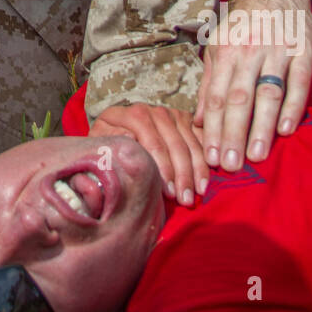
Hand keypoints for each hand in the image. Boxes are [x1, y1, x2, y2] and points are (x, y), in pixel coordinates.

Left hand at [89, 102, 207, 205]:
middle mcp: (156, 111)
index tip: (168, 192)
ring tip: (200, 192)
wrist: (116, 129)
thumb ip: (113, 140)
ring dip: (198, 170)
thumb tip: (131, 139)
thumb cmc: (109, 142)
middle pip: (176, 146)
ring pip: (191, 144)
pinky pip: (201, 139)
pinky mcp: (186, 120)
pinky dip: (207, 159)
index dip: (163, 170)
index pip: (154, 144)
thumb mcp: (103, 141)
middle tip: (186, 200)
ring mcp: (173, 114)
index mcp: (134, 115)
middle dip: (183, 175)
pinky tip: (208, 176)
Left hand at [194, 0, 311, 170]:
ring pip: (267, 93)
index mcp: (225, 51)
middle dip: (233, 134)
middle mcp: (249, 51)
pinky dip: (292, 106)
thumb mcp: (219, 45)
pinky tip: (285, 130)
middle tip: (230, 165)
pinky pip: (298, 82)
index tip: (211, 157)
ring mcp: (277, 51)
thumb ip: (210, 82)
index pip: (217, 97)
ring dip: (261, 127)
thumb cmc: (244, 23)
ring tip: (256, 155)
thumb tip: (199, 121)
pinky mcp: (303, 51)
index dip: (214, 128)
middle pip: (239, 99)